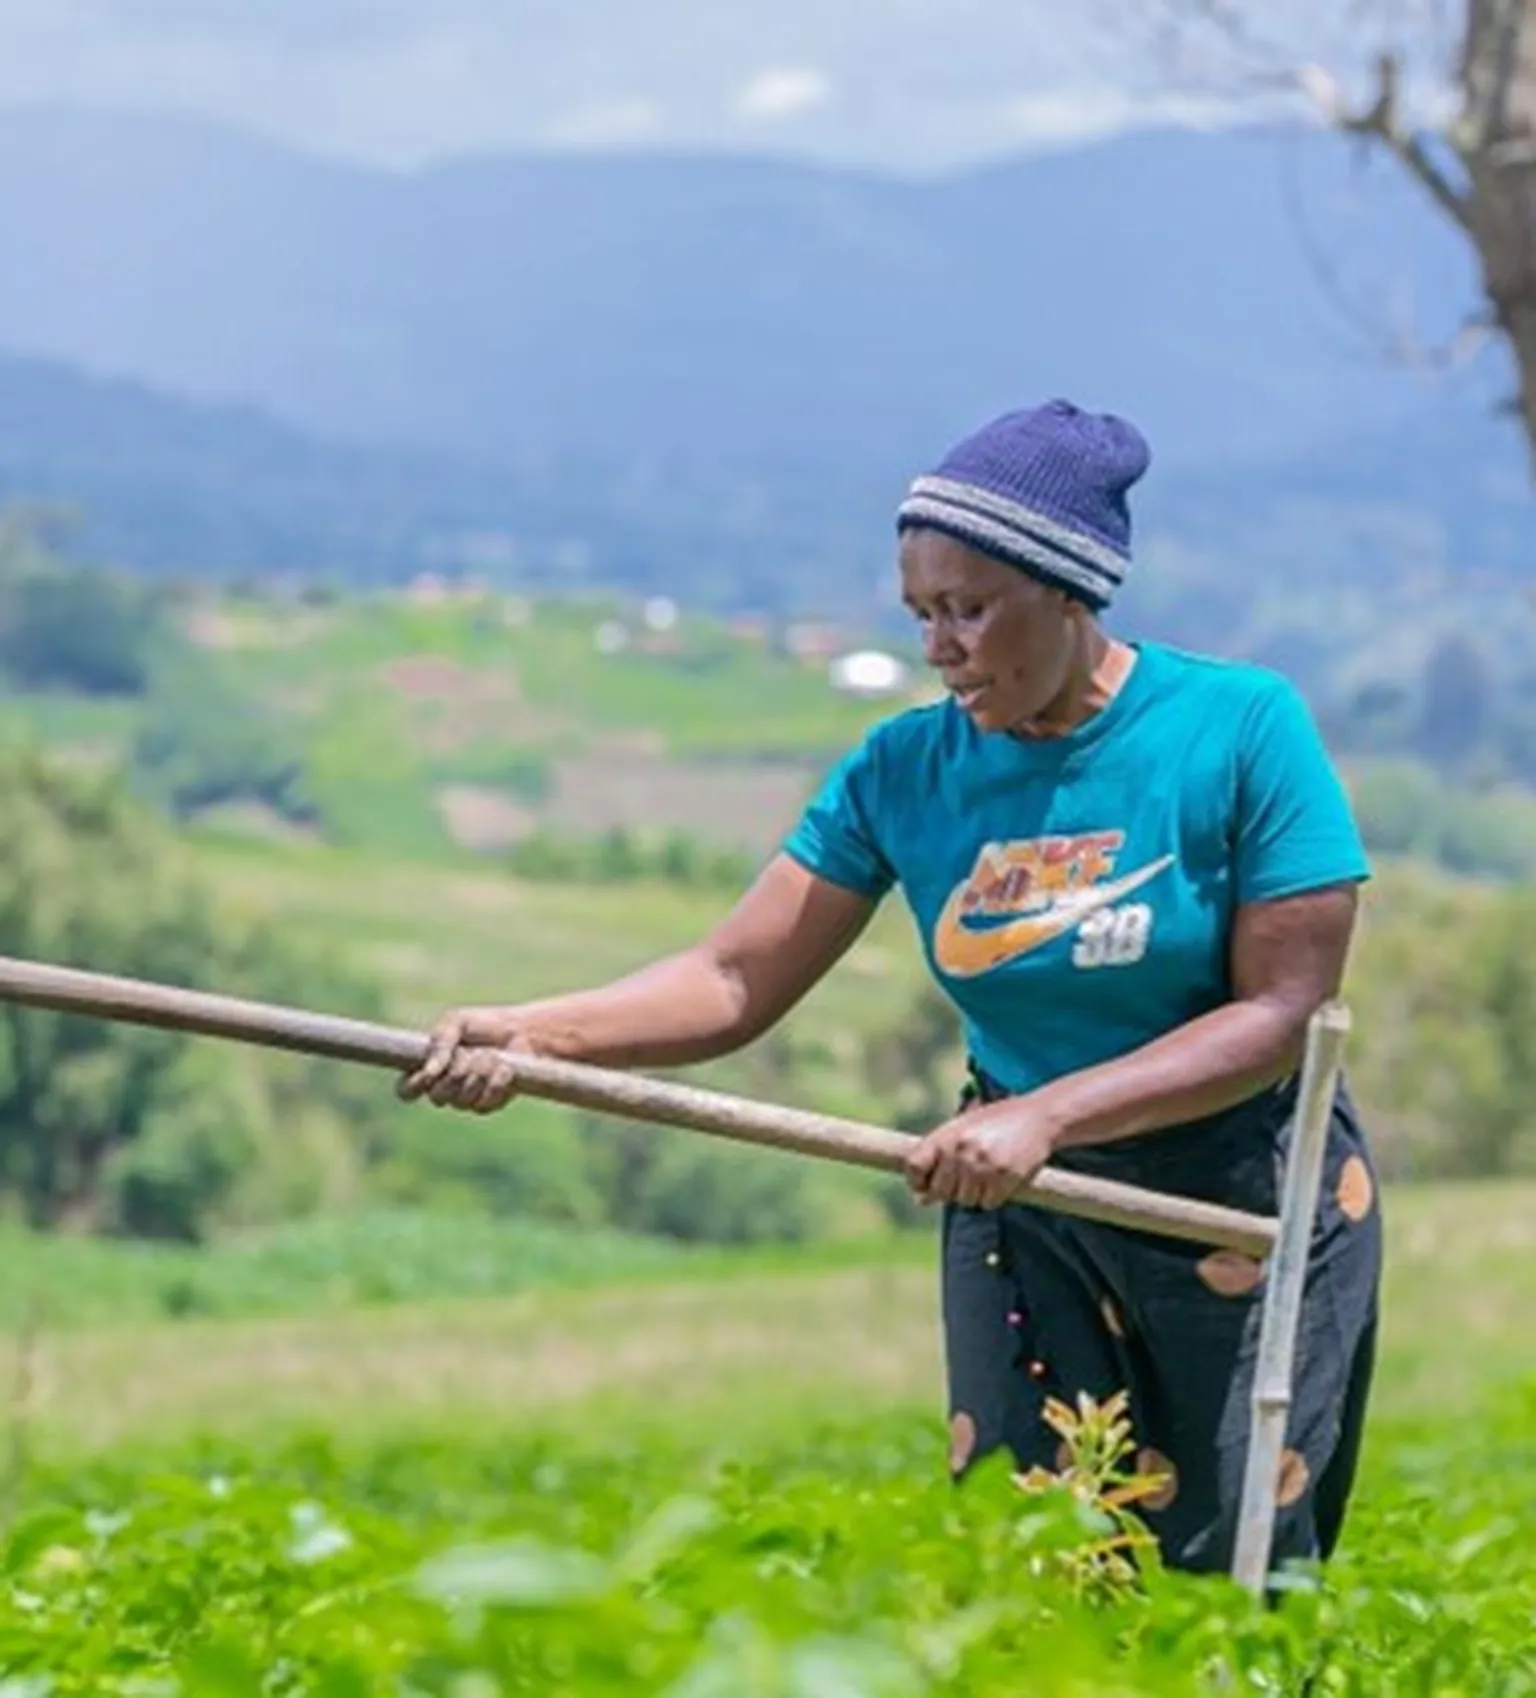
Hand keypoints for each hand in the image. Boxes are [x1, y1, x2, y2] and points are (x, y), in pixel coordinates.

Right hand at [396, 1005, 538, 1113]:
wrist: (520, 1031)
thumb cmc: (482, 1024)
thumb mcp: (457, 1022)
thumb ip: (440, 1041)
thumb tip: (429, 1070)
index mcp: (428, 1068)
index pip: (406, 1090)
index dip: (412, 1087)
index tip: (427, 1074)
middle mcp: (444, 1088)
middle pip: (437, 1097)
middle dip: (455, 1074)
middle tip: (468, 1054)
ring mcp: (465, 1098)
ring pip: (462, 1101)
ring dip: (478, 1074)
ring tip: (490, 1055)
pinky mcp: (488, 1103)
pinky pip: (484, 1104)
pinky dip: (495, 1083)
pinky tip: (504, 1067)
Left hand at [904, 1096, 1061, 1208]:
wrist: (1039, 1117)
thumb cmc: (997, 1123)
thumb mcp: (963, 1129)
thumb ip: (939, 1158)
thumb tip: (920, 1200)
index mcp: (947, 1134)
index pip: (914, 1166)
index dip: (916, 1182)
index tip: (924, 1188)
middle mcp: (962, 1149)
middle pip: (940, 1191)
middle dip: (950, 1192)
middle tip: (967, 1178)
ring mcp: (983, 1164)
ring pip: (965, 1201)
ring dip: (974, 1195)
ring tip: (987, 1174)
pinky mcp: (1005, 1177)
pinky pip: (988, 1203)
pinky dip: (993, 1197)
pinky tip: (1001, 1179)